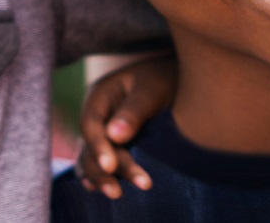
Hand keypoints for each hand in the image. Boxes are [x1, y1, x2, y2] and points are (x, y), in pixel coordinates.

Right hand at [75, 53, 176, 198]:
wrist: (178, 76)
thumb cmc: (164, 77)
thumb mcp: (151, 89)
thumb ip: (134, 112)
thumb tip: (114, 137)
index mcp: (100, 95)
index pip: (91, 124)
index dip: (98, 147)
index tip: (111, 166)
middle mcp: (98, 115)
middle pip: (91, 146)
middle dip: (102, 170)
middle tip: (117, 192)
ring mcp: (104, 131)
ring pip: (93, 158)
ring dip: (102, 178)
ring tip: (116, 195)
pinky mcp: (115, 145)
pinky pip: (100, 162)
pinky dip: (100, 176)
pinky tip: (104, 189)